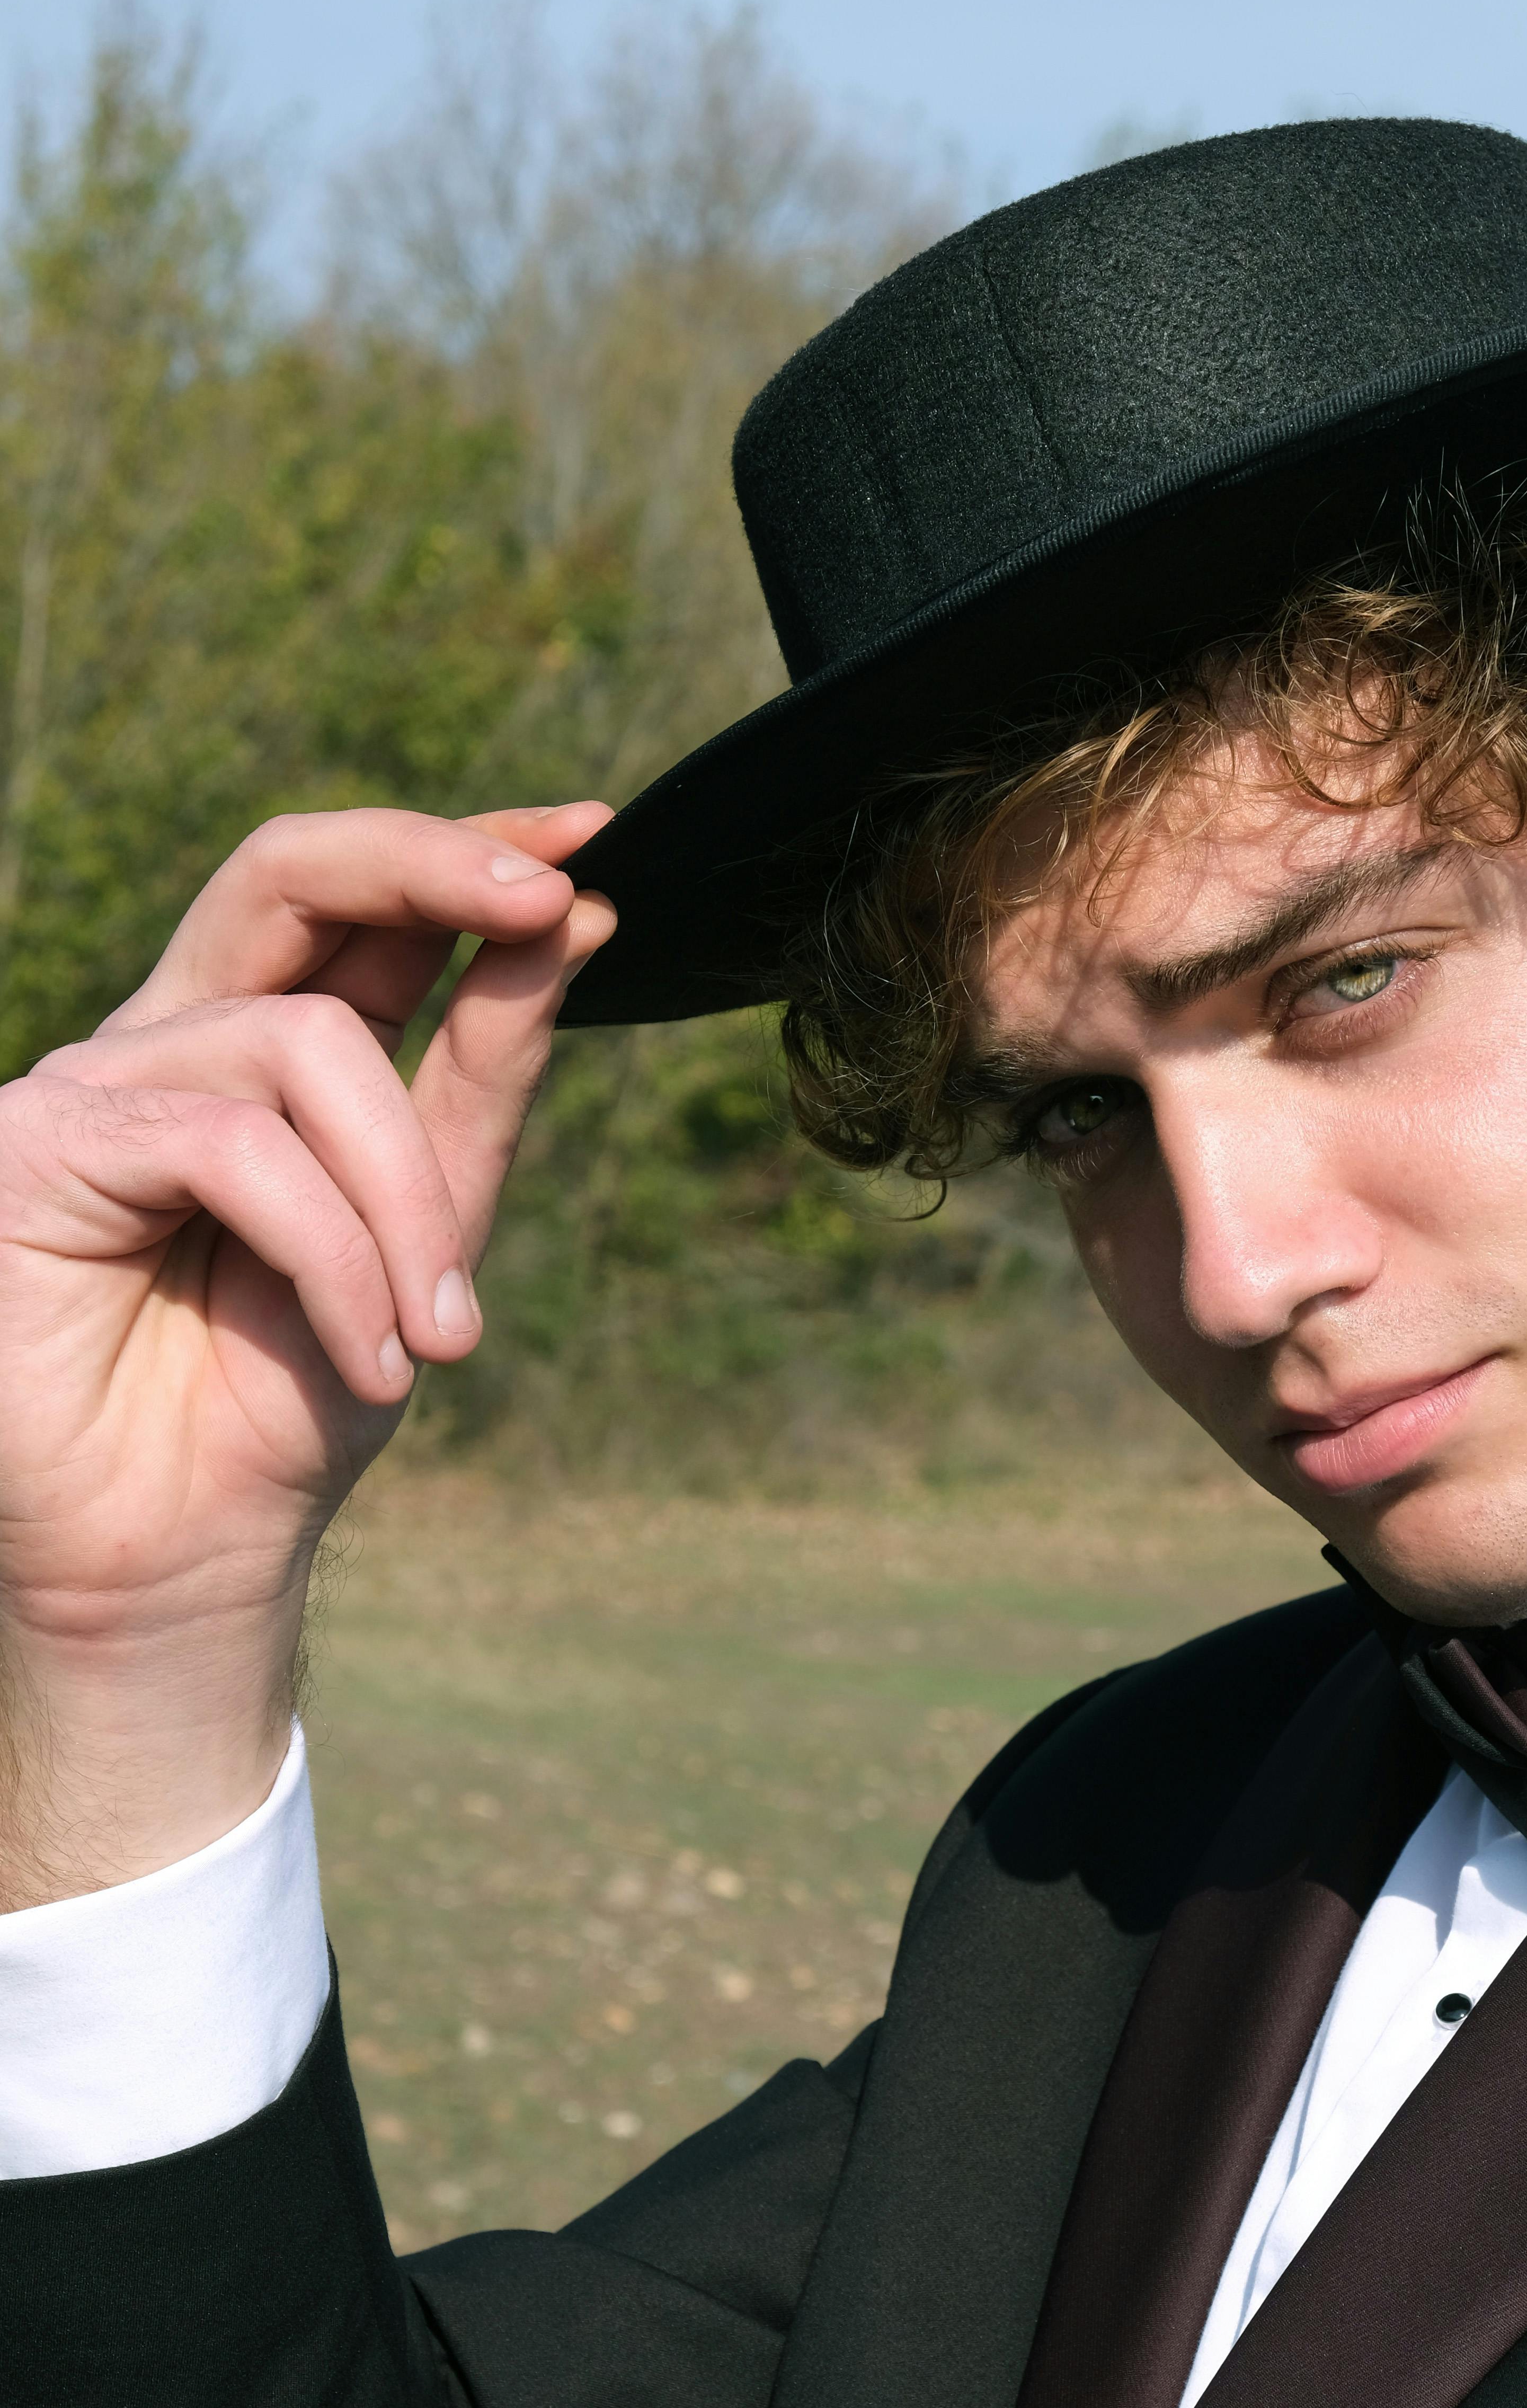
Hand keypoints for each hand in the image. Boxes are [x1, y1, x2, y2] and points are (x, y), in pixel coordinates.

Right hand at [0, 802, 615, 1904]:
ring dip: (408, 1201)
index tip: (590, 846)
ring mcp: (88, 1086)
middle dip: (433, 867)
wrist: (187, 1561)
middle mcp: (163, 1046)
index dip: (462, 852)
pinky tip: (375, 1358)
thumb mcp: (426, 1236)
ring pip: (305, 1048)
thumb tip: (572, 921)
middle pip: (288, 872)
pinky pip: (235, 1149)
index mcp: (254, 1058)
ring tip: (437, 1340)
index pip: (353, 905)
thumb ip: (477, 1083)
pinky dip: (336, 1258)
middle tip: (555, 906)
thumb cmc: (288, 1406)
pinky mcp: (34, 1147)